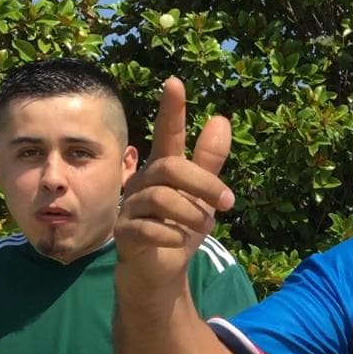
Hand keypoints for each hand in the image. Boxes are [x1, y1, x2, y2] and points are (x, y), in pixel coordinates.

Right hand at [114, 76, 233, 291]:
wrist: (160, 270)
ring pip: (161, 197)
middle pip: (170, 167)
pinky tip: (177, 240)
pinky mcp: (125, 232)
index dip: (172, 110)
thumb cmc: (180, 226)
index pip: (167, 134)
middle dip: (204, 184)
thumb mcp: (202, 194)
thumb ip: (209, 161)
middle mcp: (143, 182)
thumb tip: (221, 118)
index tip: (175, 82)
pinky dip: (169, 233)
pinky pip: (146, 227)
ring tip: (202, 226)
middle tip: (227, 203)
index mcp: (163, 170)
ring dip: (191, 212)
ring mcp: (130, 206)